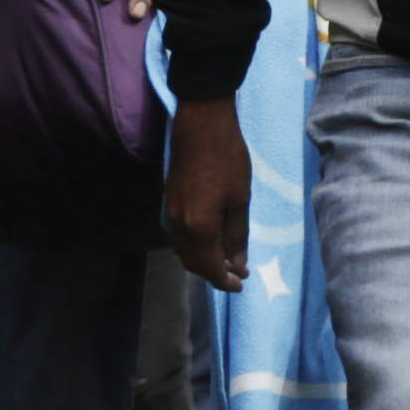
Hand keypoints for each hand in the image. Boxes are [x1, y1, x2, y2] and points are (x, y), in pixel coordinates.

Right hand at [163, 92, 254, 289]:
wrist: (201, 125)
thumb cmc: (228, 159)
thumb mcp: (240, 200)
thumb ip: (237, 235)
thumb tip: (237, 262)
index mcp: (199, 227)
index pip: (209, 267)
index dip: (225, 281)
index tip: (241, 284)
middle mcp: (179, 225)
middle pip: (192, 262)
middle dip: (213, 273)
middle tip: (237, 272)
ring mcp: (170, 213)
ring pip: (183, 249)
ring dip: (202, 259)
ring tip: (226, 256)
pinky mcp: (169, 201)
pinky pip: (179, 235)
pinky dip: (194, 245)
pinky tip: (211, 237)